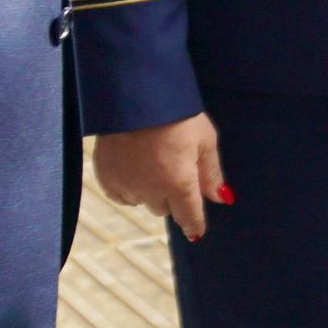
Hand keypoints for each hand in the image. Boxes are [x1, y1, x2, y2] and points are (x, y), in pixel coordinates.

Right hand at [92, 113, 225, 240]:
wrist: (133, 95)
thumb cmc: (176, 113)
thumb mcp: (204, 139)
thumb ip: (211, 173)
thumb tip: (221, 199)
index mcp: (179, 183)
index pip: (189, 216)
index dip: (194, 225)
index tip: (196, 232)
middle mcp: (151, 190)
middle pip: (165, 208)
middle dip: (172, 195)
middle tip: (174, 167)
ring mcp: (126, 185)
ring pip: (143, 202)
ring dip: (150, 190)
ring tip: (152, 160)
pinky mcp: (106, 177)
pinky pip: (121, 195)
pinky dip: (128, 187)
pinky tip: (133, 166)